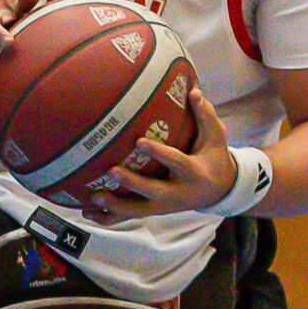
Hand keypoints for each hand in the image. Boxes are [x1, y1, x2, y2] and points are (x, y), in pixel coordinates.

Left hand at [80, 87, 235, 225]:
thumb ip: (205, 115)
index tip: (139, 141)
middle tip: (111, 171)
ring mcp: (165, 206)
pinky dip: (110, 217)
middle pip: (154, 192)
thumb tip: (193, 91)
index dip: (159, 153)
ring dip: (116, 205)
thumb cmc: (214, 158)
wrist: (219, 191)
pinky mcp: (155, 212)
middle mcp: (179, 193)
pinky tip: (88, 213)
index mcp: (194, 173)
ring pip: (139, 211)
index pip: (176, 162)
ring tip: (94, 196)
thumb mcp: (215, 137)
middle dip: (133, 183)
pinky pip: (130, 217)